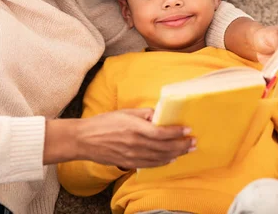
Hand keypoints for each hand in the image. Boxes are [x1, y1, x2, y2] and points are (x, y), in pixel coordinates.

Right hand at [75, 108, 193, 169]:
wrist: (84, 140)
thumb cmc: (103, 123)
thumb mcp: (124, 112)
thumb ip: (143, 114)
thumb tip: (158, 114)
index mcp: (135, 128)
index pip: (161, 132)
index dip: (176, 132)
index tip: (188, 129)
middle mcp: (136, 144)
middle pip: (164, 147)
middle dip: (182, 145)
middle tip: (194, 142)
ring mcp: (133, 155)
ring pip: (160, 157)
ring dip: (176, 154)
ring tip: (187, 150)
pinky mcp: (129, 162)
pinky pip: (150, 164)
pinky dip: (163, 163)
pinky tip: (171, 159)